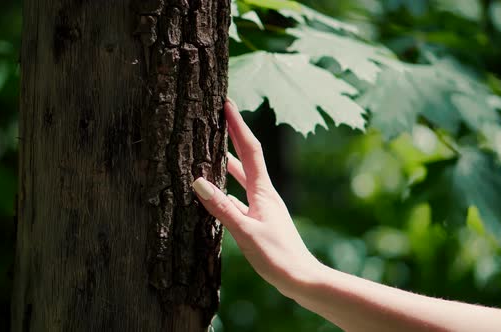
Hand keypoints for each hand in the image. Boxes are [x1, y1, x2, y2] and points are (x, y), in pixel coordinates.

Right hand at [192, 99, 319, 297]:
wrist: (302, 278)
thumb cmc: (277, 257)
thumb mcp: (246, 232)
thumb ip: (222, 208)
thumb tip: (198, 181)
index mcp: (264, 191)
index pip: (249, 149)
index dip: (237, 125)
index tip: (227, 102)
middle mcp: (265, 193)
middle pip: (246, 157)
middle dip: (232, 135)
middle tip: (218, 117)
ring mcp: (263, 206)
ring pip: (242, 176)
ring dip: (228, 160)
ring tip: (211, 148)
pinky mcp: (261, 219)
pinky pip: (240, 194)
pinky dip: (228, 186)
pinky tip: (218, 192)